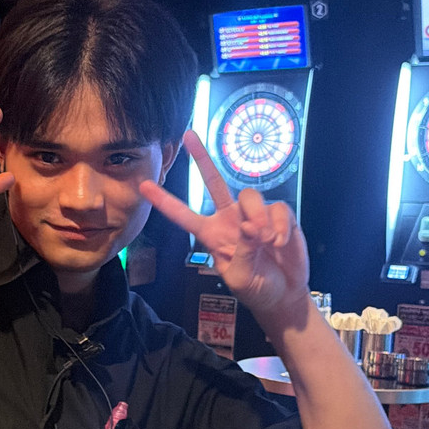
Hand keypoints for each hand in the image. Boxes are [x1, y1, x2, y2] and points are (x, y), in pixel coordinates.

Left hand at [138, 130, 308, 315]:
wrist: (284, 293)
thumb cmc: (255, 288)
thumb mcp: (240, 277)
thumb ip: (242, 251)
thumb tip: (249, 226)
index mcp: (211, 234)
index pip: (183, 215)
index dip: (164, 201)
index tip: (144, 186)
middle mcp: (230, 218)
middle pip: (214, 182)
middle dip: (202, 158)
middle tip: (188, 135)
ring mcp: (253, 214)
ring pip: (251, 195)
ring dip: (259, 219)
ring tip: (266, 243)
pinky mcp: (278, 215)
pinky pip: (277, 208)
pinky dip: (280, 227)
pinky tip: (279, 242)